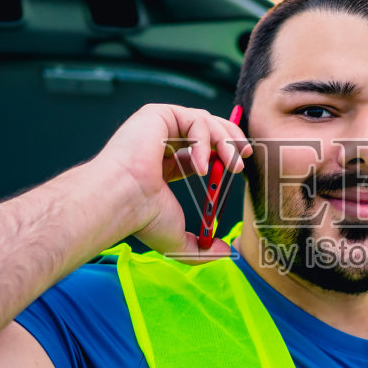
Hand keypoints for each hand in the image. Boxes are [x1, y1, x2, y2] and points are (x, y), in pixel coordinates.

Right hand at [89, 103, 250, 258]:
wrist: (122, 201)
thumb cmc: (142, 218)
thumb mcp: (179, 239)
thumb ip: (202, 249)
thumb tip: (226, 253)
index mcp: (164, 164)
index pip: (199, 149)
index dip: (222, 153)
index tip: (239, 165)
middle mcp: (160, 141)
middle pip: (206, 128)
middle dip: (230, 139)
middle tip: (244, 156)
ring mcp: (158, 126)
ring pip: (205, 121)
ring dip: (225, 141)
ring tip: (232, 164)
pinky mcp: (157, 114)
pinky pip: (195, 119)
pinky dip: (205, 141)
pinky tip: (199, 166)